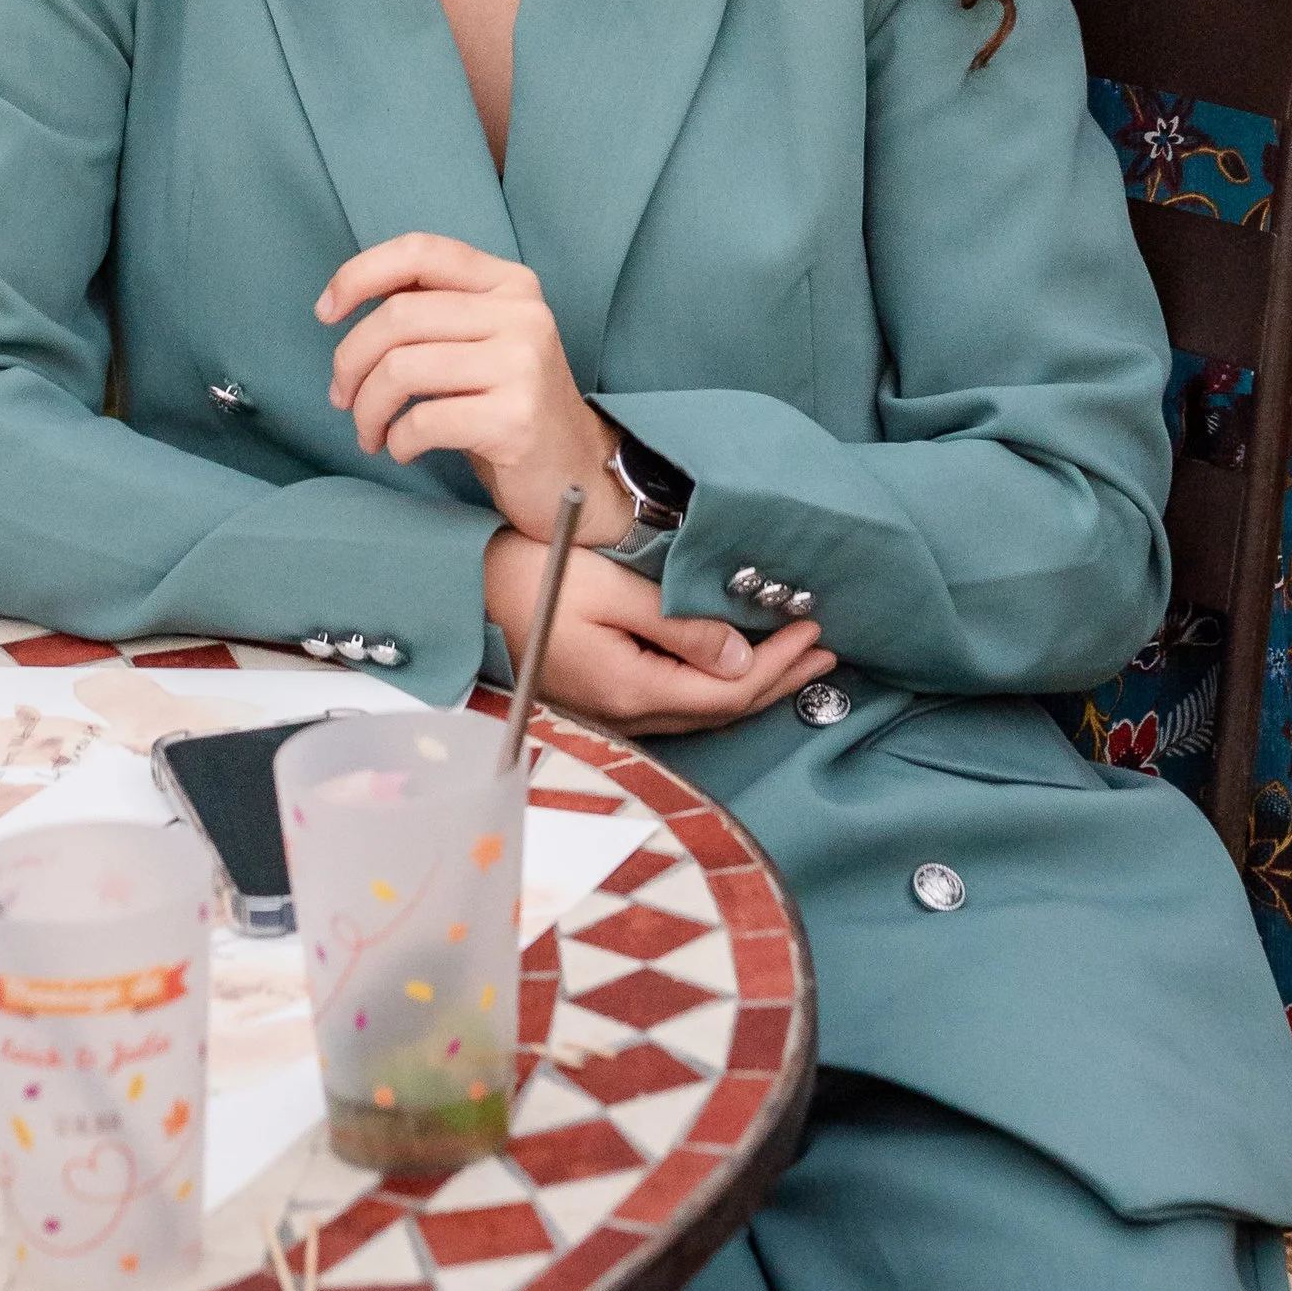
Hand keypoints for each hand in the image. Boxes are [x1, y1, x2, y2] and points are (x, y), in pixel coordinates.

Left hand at [321, 235, 627, 548]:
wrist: (574, 473)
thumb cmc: (505, 404)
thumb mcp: (479, 341)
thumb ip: (431, 310)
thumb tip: (345, 300)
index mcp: (509, 282)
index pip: (421, 251)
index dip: (360, 274)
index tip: (325, 313)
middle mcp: (522, 313)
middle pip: (399, 316)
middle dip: (351, 361)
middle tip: (341, 397)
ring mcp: (523, 363)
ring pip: (402, 369)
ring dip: (366, 409)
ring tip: (368, 432)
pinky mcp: (516, 418)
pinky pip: (423, 421)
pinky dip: (397, 441)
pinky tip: (403, 450)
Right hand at [484, 533, 831, 737]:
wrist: (466, 593)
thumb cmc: (534, 576)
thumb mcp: (609, 591)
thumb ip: (678, 626)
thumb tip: (740, 660)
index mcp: (634, 689)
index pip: (729, 690)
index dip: (779, 664)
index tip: (816, 631)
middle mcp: (628, 714)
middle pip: (722, 710)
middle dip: (779, 679)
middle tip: (826, 651)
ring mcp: (613, 712)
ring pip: (703, 712)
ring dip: (753, 685)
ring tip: (794, 661)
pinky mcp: (603, 699)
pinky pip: (679, 705)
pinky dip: (719, 686)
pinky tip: (732, 669)